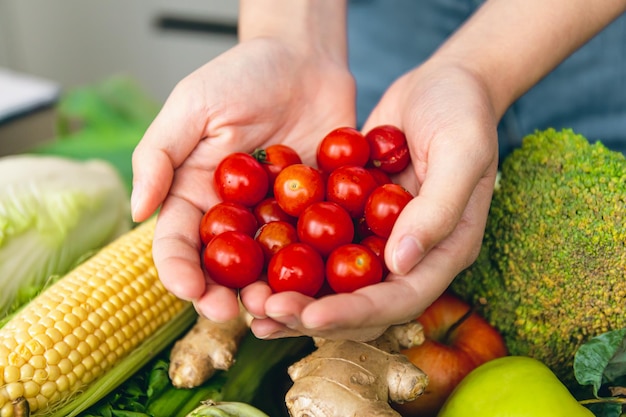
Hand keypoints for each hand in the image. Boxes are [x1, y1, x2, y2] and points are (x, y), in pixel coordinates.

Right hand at [131, 37, 354, 321]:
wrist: (303, 59)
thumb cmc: (241, 74)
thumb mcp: (191, 105)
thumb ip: (159, 154)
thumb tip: (137, 209)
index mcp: (195, 195)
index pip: (178, 243)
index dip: (179, 272)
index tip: (190, 291)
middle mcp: (233, 215)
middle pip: (222, 266)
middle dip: (223, 294)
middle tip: (233, 312)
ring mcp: (276, 216)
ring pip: (269, 266)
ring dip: (270, 291)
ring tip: (277, 306)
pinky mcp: (316, 211)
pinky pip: (316, 243)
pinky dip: (318, 265)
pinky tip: (322, 282)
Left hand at [249, 61, 498, 340]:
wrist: (445, 83)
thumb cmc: (462, 111)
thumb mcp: (461, 152)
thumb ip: (438, 209)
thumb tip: (399, 264)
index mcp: (445, 250)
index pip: (401, 298)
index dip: (356, 313)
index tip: (309, 318)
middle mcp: (411, 253)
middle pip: (362, 301)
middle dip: (313, 314)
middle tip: (266, 315)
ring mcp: (380, 236)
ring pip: (336, 281)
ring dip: (295, 296)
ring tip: (251, 305)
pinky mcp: (355, 216)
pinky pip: (322, 244)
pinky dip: (291, 256)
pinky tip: (253, 262)